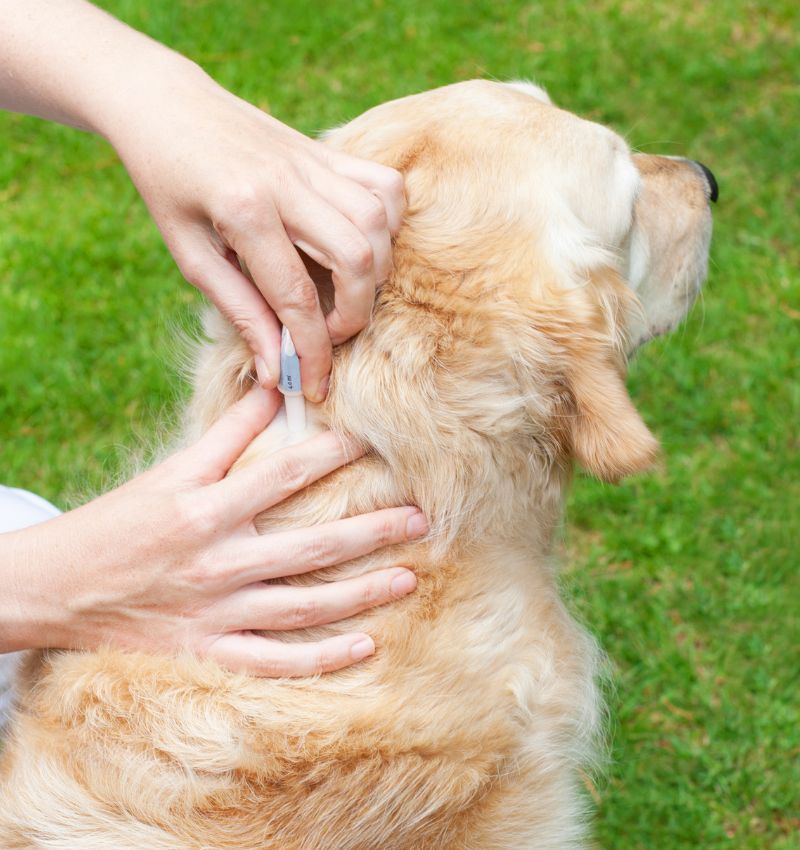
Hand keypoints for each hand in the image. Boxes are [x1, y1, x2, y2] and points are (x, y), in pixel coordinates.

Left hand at [0, 1, 403, 399]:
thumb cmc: (168, 184)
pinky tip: (361, 244)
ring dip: (375, 271)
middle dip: (356, 312)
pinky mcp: (328, 151)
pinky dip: (386, 224)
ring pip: (379, 221)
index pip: (296, 297)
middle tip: (330, 332)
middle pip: (357, 258)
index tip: (313, 385)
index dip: (311, 352)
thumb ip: (239, 310)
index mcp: (243, 211)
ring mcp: (313, 162)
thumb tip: (273, 368)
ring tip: (346, 290)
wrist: (166, 106)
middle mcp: (287, 183)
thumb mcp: (190, 254)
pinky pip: (385, 185)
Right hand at [0, 387, 425, 674]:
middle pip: (315, 546)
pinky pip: (276, 661)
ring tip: (410, 577)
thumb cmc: (119, 521)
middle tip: (422, 519)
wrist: (57, 589)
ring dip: (363, 593)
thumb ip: (227, 433)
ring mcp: (216, 613)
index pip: (289, 473)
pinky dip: (322, 659)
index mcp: (208, 509)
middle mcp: (220, 562)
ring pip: (306, 606)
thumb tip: (275, 388)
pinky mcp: (208, 652)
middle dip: (374, 531)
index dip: (340, 452)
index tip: (380, 440)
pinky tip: (365, 647)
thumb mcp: (170, 470)